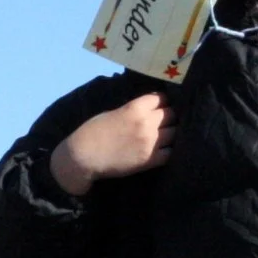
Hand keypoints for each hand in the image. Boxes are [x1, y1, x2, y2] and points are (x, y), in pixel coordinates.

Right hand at [50, 93, 174, 196]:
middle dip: (168, 116)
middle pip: (172, 114)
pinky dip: (169, 150)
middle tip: (163, 121)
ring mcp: (151, 142)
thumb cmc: (92, 132)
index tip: (159, 106)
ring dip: (171, 132)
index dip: (161, 102)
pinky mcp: (150, 159)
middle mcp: (147, 122)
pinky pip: (170, 152)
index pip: (161, 98)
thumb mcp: (112, 112)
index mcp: (136, 108)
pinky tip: (163, 149)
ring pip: (175, 132)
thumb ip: (132, 110)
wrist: (83, 157)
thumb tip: (146, 110)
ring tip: (166, 135)